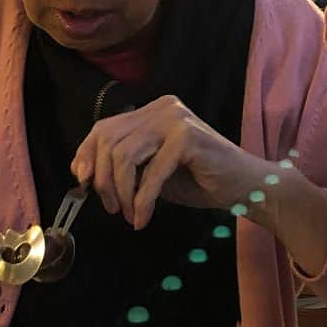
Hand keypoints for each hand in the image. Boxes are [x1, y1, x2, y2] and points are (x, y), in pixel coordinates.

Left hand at [71, 96, 267, 229]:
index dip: (85, 155)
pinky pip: (151, 172)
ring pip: (124, 156)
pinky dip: (142, 201)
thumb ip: (127, 166)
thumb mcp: (153, 171)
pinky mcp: (187, 137)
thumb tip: (85, 175)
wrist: (245, 188)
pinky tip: (142, 219)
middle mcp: (162, 108)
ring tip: (129, 215)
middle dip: (102, 180)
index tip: (81, 183)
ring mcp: (175, 119)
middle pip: (109, 140)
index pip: (105, 127)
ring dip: (122, 193)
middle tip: (112, 209)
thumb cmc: (201, 181)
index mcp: (153, 111)